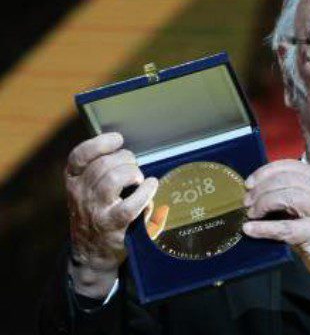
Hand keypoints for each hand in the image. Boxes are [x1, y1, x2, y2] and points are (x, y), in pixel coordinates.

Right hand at [65, 133, 157, 297]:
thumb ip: (98, 171)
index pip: (79, 156)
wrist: (91, 254)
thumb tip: (126, 152)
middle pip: (103, 164)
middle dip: (125, 159)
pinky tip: (151, 186)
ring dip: (132, 172)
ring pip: (112, 179)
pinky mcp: (112, 225)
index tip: (117, 139)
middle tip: (134, 167)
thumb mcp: (87, 192)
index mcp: (74, 181)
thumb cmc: (96, 215)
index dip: (99, 143)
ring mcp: (95, 210)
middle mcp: (81, 194)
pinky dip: (145, 192)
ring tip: (139, 178)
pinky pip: (130, 204)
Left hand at [242, 160, 309, 301]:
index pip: (290, 166)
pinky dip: (263, 228)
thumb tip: (256, 187)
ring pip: (285, 197)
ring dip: (262, 205)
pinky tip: (250, 229)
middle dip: (260, 190)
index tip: (249, 183)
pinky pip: (284, 227)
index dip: (266, 172)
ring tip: (250, 214)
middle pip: (285, 180)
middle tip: (247, 202)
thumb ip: (292, 192)